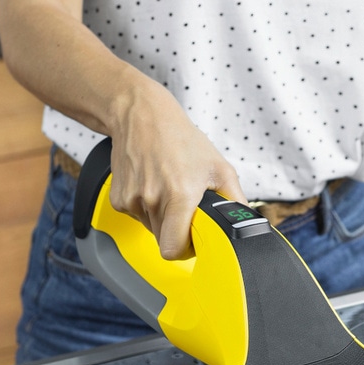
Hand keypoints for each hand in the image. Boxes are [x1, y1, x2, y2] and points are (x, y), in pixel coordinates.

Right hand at [107, 83, 245, 259]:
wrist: (141, 114)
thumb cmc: (180, 138)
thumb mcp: (218, 167)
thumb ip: (235, 200)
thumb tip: (245, 223)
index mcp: (179, 195)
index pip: (174, 249)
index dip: (185, 250)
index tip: (192, 240)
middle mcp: (152, 200)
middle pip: (164, 241)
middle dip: (176, 231)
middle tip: (185, 209)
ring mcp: (132, 200)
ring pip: (150, 229)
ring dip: (162, 218)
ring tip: (168, 189)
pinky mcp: (118, 199)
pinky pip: (137, 217)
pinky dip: (146, 208)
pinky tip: (152, 185)